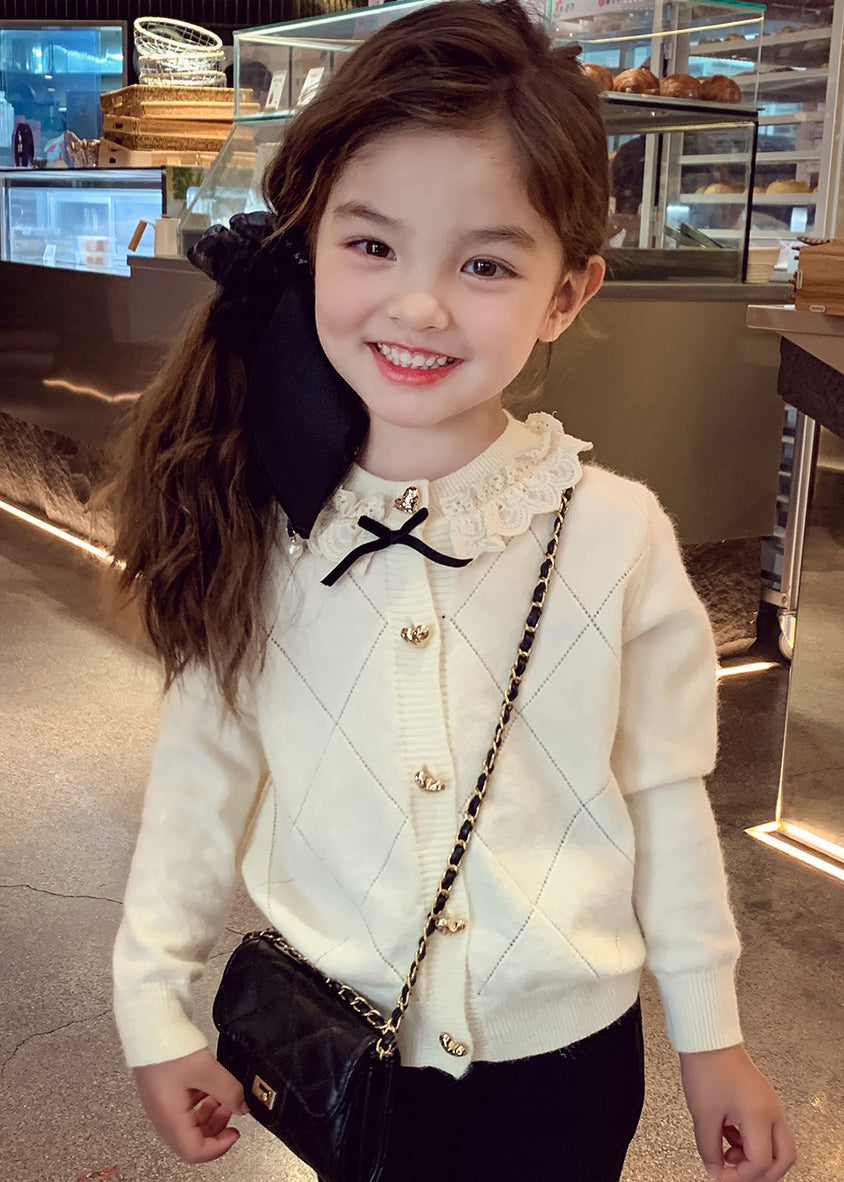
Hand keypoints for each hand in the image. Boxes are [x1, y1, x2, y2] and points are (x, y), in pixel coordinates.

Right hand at [133, 1047, 247, 1162]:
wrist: (149, 1026)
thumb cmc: (168, 1047)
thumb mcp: (208, 1070)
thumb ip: (230, 1091)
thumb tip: (242, 1106)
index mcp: (170, 1118)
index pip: (195, 1152)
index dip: (220, 1146)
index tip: (235, 1132)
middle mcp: (162, 1116)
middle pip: (192, 1141)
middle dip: (216, 1129)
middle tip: (231, 1110)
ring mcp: (160, 1105)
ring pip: (188, 1124)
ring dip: (210, 1115)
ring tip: (222, 1095)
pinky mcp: (162, 1092)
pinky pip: (183, 1108)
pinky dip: (200, 1103)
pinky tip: (209, 1086)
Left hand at [680, 1044, 795, 1180]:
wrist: (707, 1038)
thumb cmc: (706, 1067)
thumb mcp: (703, 1115)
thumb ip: (709, 1148)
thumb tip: (714, 1170)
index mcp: (760, 1115)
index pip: (761, 1163)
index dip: (739, 1176)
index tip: (720, 1176)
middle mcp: (772, 1111)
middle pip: (784, 1158)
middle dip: (762, 1173)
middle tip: (737, 1174)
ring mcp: (769, 1103)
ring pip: (777, 1145)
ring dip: (755, 1156)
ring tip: (728, 1151)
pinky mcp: (761, 1098)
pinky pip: (766, 1129)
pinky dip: (750, 1140)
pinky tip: (728, 1135)